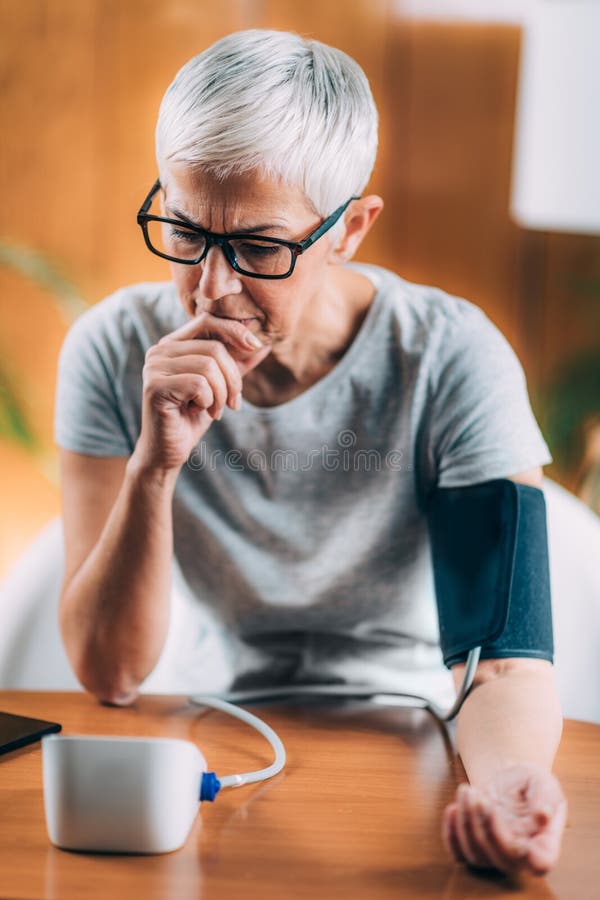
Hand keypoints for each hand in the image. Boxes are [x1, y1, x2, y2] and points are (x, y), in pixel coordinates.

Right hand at [135, 311, 271, 471]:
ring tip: (214, 410)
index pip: (207, 321)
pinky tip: (197, 412)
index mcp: (173, 344)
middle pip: (214, 348)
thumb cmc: (192, 417)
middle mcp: (159, 350)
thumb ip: (238, 364)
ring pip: (209, 367)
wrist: (168, 451)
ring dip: (221, 394)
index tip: (256, 347)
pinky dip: (208, 402)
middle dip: (233, 379)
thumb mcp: (221, 386)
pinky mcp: (155, 386)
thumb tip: (265, 344)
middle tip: (232, 403)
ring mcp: (154, 367)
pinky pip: (199, 384)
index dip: (235, 330)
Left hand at [442, 763, 566, 875]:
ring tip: (466, 790)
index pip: (539, 862)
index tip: (496, 811)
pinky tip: (452, 808)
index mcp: (545, 843)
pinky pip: (460, 856)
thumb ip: (545, 796)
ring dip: (466, 822)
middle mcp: (523, 857)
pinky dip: (451, 835)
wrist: (511, 779)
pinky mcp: (477, 850)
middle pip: (501, 860)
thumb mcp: (543, 781)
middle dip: (483, 824)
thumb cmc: (531, 782)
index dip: (516, 845)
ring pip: (477, 856)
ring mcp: (498, 856)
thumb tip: (543, 815)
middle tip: (477, 793)